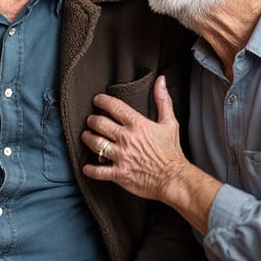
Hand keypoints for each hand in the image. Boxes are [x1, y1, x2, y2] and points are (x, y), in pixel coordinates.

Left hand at [82, 77, 185, 201]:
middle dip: (92, 120)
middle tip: (91, 120)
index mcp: (137, 125)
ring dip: (87, 138)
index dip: (101, 100)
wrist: (174, 179)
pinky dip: (89, 169)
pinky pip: (98, 171)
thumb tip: (160, 81)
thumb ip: (163, 100)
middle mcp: (127, 139)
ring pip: (95, 143)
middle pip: (99, 123)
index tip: (97, 100)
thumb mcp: (170, 123)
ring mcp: (121, 156)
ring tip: (87, 136)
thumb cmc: (172, 152)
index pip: (114, 106)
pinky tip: (86, 167)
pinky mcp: (119, 174)